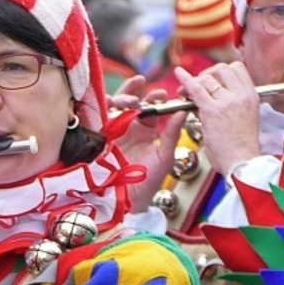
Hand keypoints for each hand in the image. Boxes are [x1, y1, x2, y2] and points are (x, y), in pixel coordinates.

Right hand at [109, 76, 183, 211]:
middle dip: (135, 90)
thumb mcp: (164, 157)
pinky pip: (100, 116)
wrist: (129, 200)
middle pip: (131, 102)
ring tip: (131, 99)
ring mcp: (114, 131)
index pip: (150, 108)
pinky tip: (114, 103)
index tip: (161, 95)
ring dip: (122, 97)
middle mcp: (129, 128)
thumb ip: (172, 133)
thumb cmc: (147, 182)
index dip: (155, 98)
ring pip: (115, 106)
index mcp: (145, 131)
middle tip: (142, 84)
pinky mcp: (101, 137)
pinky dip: (105, 107)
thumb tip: (183, 112)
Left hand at [173, 62, 261, 175]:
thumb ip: (231, 103)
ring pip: (207, 78)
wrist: (242, 162)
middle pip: (222, 69)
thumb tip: (211, 95)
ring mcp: (227, 101)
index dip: (222, 72)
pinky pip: (196, 89)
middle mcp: (241, 95)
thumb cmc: (240, 147)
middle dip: (207, 74)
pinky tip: (178, 73)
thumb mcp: (245, 118)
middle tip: (199, 86)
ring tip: (187, 92)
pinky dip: (185, 79)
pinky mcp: (212, 110)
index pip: (237, 68)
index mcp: (251, 95)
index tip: (213, 80)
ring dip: (195, 82)